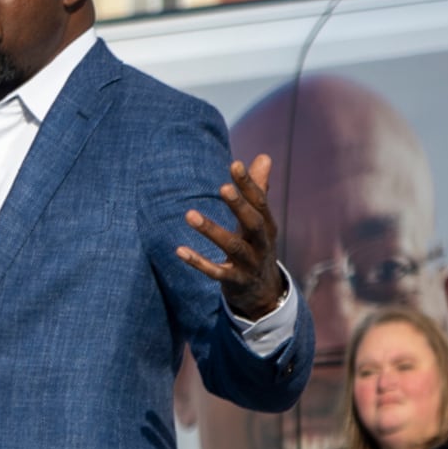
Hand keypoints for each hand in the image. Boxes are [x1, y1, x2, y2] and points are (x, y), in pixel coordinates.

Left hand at [176, 153, 285, 321]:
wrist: (263, 291)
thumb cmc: (257, 247)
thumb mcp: (259, 221)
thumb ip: (259, 190)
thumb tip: (264, 157)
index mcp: (267, 226)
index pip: (260, 202)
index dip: (249, 184)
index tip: (235, 164)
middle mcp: (262, 244)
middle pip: (253, 223)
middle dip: (239, 206)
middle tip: (222, 187)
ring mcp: (249, 264)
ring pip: (232, 246)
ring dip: (212, 231)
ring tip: (189, 214)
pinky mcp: (234, 281)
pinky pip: (215, 272)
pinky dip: (199, 262)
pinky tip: (179, 250)